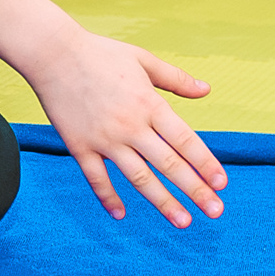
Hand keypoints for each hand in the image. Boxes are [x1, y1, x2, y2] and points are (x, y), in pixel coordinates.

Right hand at [31, 33, 224, 227]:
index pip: (185, 140)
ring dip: (163, 202)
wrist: (52, 53)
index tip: (222, 184)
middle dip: (195, 190)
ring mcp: (105, 139)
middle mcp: (131, 125)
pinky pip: (97, 178)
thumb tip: (207, 90)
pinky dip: (108, 197)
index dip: (206, 163)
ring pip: (140, 178)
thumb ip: (176, 79)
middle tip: (216, 211)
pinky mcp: (80, 146)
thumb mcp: (143, 59)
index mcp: (150, 104)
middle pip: (169, 164)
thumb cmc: (99, 53)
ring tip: (183, 222)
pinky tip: (120, 214)